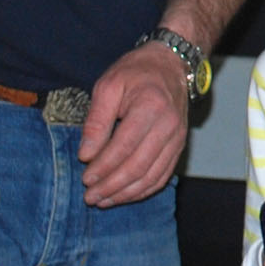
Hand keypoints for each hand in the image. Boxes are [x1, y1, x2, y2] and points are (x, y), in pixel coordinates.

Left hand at [78, 41, 188, 207]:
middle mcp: (169, 125)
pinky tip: (125, 195)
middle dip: (112, 186)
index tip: (85, 179)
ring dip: (127, 193)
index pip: (124, 147)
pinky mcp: (180, 146)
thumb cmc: (136, 73)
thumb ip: (96, 120)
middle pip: (139, 166)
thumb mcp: (108, 86)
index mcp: (150, 107)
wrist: (171, 65)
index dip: (103, 168)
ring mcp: (178, 138)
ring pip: (152, 176)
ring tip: (104, 201)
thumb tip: (86, 155)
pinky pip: (163, 175)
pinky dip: (144, 190)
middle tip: (90, 197)